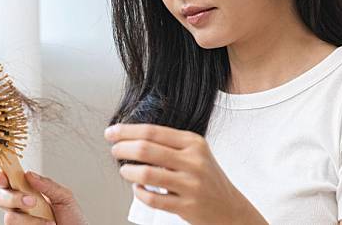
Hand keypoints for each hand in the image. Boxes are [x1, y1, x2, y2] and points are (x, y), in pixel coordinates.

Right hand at [0, 169, 88, 224]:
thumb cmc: (73, 219)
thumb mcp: (65, 197)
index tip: (3, 176)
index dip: (2, 177)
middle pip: (0, 198)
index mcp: (29, 192)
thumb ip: (47, 185)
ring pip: (9, 217)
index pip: (9, 181)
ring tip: (50, 222)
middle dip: (13, 198)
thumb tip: (29, 174)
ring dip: (29, 219)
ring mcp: (20, 222)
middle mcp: (20, 207)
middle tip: (31, 201)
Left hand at [105, 123, 267, 224]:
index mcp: (193, 143)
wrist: (230, 209)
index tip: (111, 132)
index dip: (127, 131)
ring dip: (128, 172)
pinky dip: (139, 193)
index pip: (153, 131)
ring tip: (125, 171)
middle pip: (146, 149)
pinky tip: (138, 189)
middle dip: (122, 148)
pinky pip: (152, 199)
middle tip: (114, 150)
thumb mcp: (196, 154)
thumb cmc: (207, 178)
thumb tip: (131, 138)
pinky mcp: (187, 206)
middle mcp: (193, 161)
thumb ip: (170, 145)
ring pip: (146, 174)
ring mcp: (191, 184)